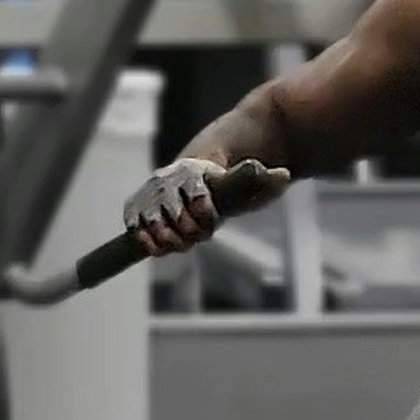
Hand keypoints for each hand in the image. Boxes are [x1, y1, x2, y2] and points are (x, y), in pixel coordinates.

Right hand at [123, 155, 288, 256]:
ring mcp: (151, 192)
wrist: (200, 172)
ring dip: (165, 239)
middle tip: (199, 236)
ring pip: (151, 220)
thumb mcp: (251, 178)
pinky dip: (143, 239)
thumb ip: (265, 179)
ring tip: (181, 244)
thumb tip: (285, 175)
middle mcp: (168, 178)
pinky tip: (157, 249)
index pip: (198, 197)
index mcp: (196, 170)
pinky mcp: (137, 205)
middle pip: (174, 212)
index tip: (212, 222)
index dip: (205, 214)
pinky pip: (134, 224)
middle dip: (187, 231)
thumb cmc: (229, 180)